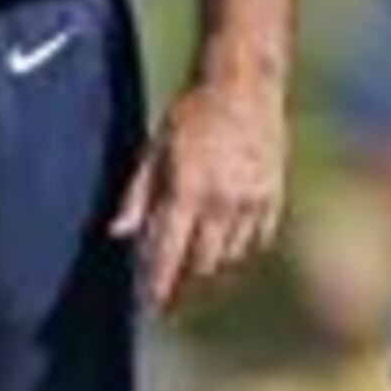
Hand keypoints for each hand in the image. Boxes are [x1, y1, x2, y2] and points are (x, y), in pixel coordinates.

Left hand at [110, 73, 286, 313]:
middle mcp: (222, 203)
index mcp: (187, 191)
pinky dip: (238, 253)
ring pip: (230, 259)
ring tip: (193, 281)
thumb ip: (137, 195)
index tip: (149, 306)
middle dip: (183, 288)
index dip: (157, 286)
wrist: (246, 85)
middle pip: (201, 266)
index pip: (168, 255)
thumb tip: (117, 234)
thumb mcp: (154, 148)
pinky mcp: (273, 198)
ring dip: (209, 273)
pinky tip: (223, 253)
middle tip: (168, 301)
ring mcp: (252, 203)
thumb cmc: (192, 112)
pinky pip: (256, 242)